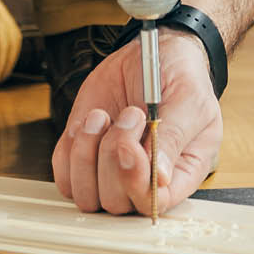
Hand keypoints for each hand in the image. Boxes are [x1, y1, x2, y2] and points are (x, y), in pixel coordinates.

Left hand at [52, 30, 221, 215]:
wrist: (156, 49)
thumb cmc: (181, 77)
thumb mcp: (189, 100)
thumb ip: (174, 137)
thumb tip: (159, 179)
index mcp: (178, 174)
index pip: (153, 204)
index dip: (136, 185)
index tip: (130, 147)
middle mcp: (142, 179)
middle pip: (115, 202)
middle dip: (113, 156)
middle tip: (131, 114)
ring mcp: (110, 168)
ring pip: (85, 194)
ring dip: (87, 153)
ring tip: (104, 116)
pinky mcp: (86, 152)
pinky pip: (65, 171)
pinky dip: (71, 146)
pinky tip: (92, 118)